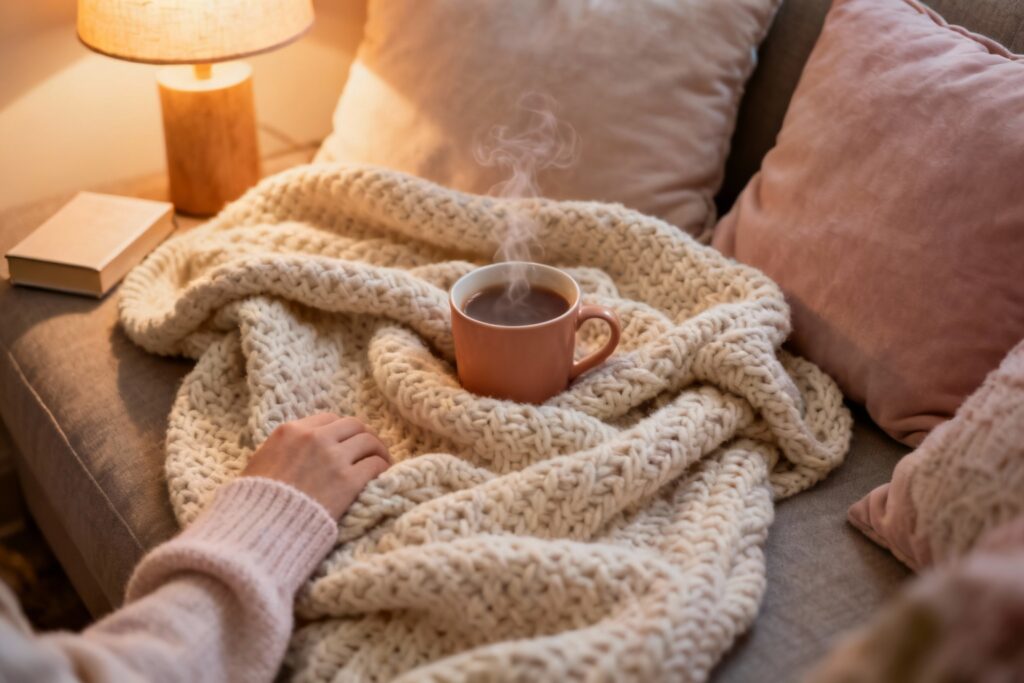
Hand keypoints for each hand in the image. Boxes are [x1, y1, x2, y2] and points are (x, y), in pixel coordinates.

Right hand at [242, 414, 391, 518]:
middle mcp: (314, 438)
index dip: (342, 431)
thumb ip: (283, 450)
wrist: (260, 529)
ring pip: (369, 441)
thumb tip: (296, 452)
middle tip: (371, 451)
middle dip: (364, 436)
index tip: (348, 442)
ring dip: (378, 451)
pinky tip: (382, 476)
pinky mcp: (348, 481)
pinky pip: (375, 464)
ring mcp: (333, 458)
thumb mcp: (260, 463)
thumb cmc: (255, 502)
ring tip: (381, 462)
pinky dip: (382, 468)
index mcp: (290, 431)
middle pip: (354, 426)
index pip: (329, 419)